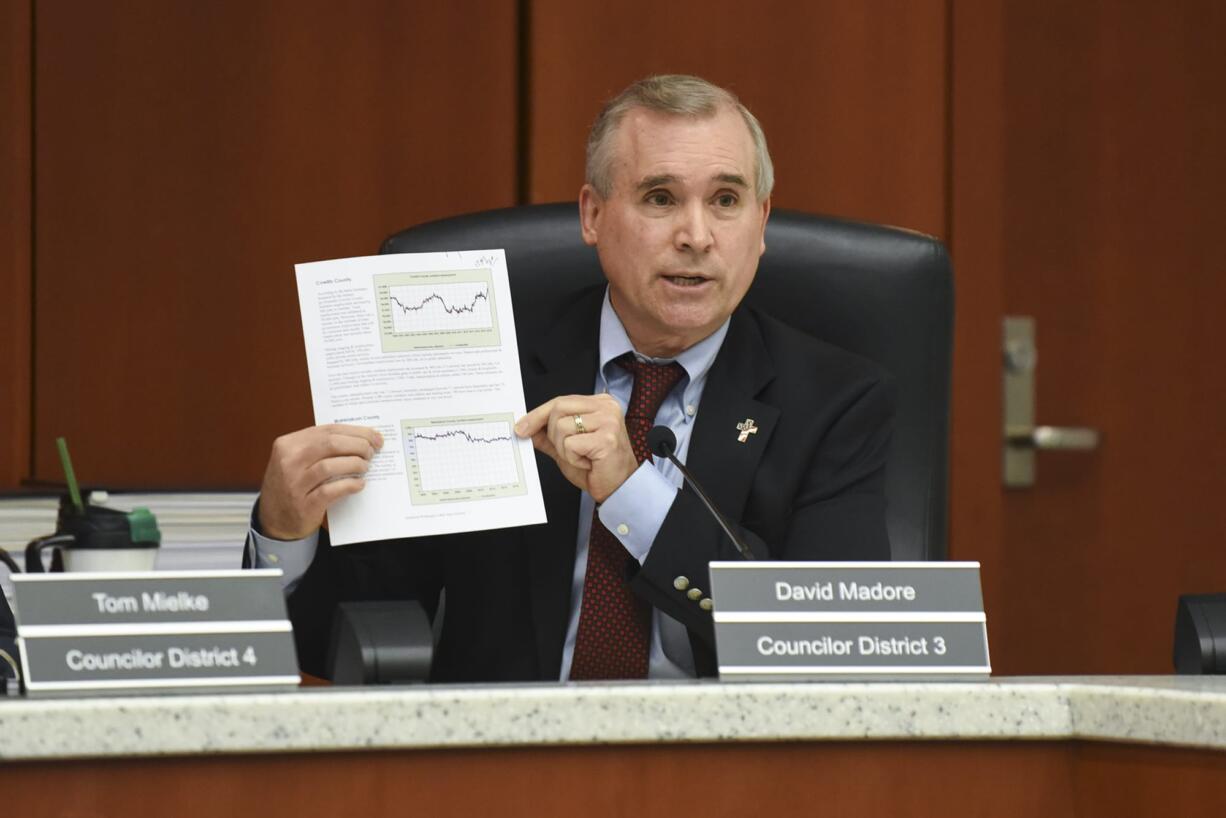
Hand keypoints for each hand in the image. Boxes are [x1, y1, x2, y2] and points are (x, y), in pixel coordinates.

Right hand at [257, 424, 383, 539]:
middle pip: (331, 444)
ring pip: (330, 466)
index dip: (355, 432)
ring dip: (355, 464)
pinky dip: (349, 485)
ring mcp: (294, 484)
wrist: (274, 520)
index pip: (327, 430)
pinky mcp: (304, 505)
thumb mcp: (296, 460)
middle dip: (358, 445)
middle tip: (371, 452)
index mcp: (287, 444)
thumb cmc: (292, 485)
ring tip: (365, 467)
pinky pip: (331, 491)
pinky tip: (359, 484)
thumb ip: (320, 448)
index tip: (374, 436)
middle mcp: (288, 462)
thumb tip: (360, 438)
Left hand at [515, 394, 637, 502]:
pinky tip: (587, 462)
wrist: (619, 487)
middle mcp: (606, 407)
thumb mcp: (567, 447)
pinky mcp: (606, 438)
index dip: (537, 414)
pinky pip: (570, 444)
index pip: (560, 400)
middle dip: (552, 434)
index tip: (521, 427)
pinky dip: (572, 458)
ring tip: (581, 457)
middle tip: (566, 451)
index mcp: (599, 403)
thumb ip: (548, 435)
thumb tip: (526, 427)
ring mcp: (609, 421)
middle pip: (558, 408)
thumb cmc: (598, 467)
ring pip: (561, 426)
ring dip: (563, 449)